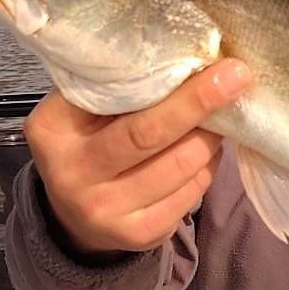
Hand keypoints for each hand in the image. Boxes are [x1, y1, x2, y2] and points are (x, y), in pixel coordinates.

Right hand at [22, 59, 252, 258]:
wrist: (74, 216)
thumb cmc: (87, 142)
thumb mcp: (80, 110)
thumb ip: (115, 86)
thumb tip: (183, 56)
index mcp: (52, 131)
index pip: (111, 97)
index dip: (161, 77)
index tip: (203, 54)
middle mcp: (73, 175)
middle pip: (148, 133)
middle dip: (197, 102)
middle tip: (236, 76)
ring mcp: (105, 211)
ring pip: (181, 165)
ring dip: (210, 136)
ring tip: (220, 116)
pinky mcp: (139, 235)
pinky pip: (192, 193)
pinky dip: (208, 166)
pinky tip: (205, 152)